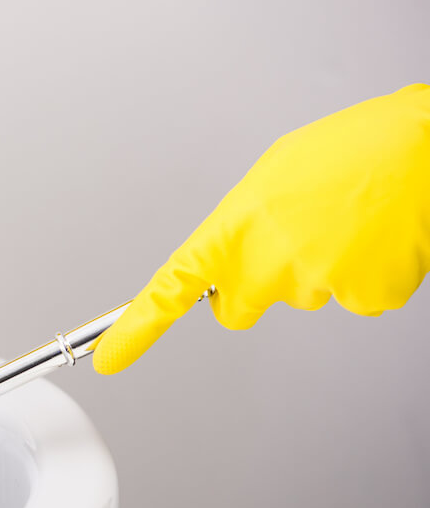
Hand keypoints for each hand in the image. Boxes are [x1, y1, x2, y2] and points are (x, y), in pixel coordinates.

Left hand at [94, 84, 429, 374]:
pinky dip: (362, 275)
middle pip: (239, 309)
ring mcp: (317, 284)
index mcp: (237, 227)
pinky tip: (373, 238)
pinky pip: (351, 299)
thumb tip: (234, 254)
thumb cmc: (353, 150)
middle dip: (254, 286)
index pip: (171, 289)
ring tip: (346, 221)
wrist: (425, 149)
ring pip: (300, 296)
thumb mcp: (271, 177)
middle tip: (291, 238)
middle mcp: (269, 262)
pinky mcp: (364, 298)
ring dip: (318, 267)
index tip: (108, 359)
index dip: (136, 330)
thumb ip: (242, 225)